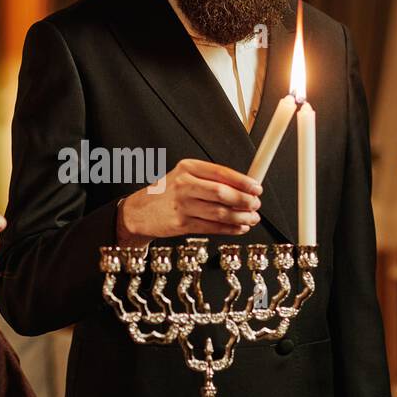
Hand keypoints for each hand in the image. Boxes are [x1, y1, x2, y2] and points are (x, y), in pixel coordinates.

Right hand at [120, 158, 261, 239]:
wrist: (140, 211)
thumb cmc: (167, 193)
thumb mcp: (185, 176)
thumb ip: (211, 179)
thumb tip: (244, 186)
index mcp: (188, 167)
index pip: (221, 172)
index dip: (243, 181)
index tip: (256, 188)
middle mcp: (184, 184)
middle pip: (222, 192)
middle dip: (244, 200)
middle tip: (256, 204)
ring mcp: (181, 205)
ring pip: (219, 212)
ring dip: (240, 217)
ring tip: (251, 218)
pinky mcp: (181, 224)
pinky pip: (212, 227)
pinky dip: (229, 229)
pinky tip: (239, 228)